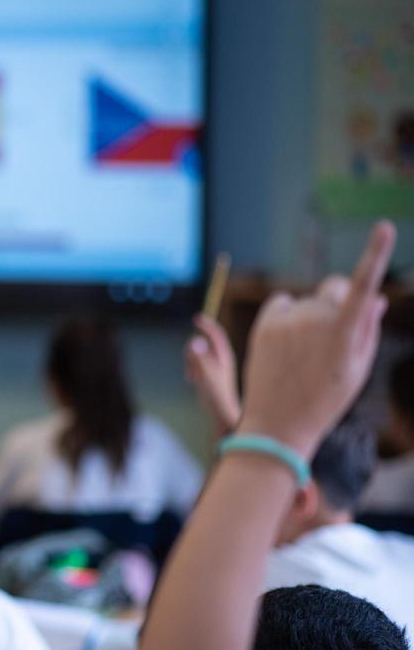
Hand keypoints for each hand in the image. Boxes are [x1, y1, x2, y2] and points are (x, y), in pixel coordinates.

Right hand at [185, 314, 240, 431]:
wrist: (222, 415)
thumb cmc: (217, 396)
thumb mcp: (205, 375)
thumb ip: (199, 358)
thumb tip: (194, 341)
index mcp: (224, 357)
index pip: (216, 335)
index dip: (207, 325)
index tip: (196, 318)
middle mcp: (221, 360)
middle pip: (204, 344)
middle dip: (192, 350)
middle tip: (189, 364)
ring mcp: (216, 368)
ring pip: (198, 355)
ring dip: (190, 362)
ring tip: (191, 376)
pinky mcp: (210, 376)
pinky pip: (197, 365)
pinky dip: (191, 369)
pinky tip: (191, 381)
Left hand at [238, 221, 394, 457]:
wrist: (278, 423)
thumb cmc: (326, 398)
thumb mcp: (356, 368)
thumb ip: (367, 329)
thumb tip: (375, 298)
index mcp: (346, 332)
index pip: (363, 286)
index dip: (375, 255)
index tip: (384, 227)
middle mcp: (316, 319)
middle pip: (334, 290)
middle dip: (338, 303)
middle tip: (332, 338)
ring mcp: (289, 319)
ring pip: (307, 301)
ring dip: (309, 315)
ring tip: (304, 353)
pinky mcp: (266, 322)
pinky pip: (282, 303)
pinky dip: (286, 314)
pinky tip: (286, 341)